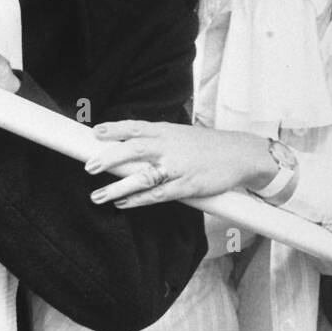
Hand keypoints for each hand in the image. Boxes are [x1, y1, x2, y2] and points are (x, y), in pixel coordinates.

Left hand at [85, 121, 276, 207]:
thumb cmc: (208, 145)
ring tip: (97, 196)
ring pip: (144, 177)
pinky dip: (139, 200)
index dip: (115, 129)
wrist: (242, 154)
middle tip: (90, 166)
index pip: (137, 127)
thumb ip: (157, 138)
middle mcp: (171, 147)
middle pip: (135, 149)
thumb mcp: (182, 134)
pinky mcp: (188, 186)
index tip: (96, 133)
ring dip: (118, 188)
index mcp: (168, 131)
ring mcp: (179, 167)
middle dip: (111, 158)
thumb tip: (127, 143)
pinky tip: (124, 204)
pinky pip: (159, 195)